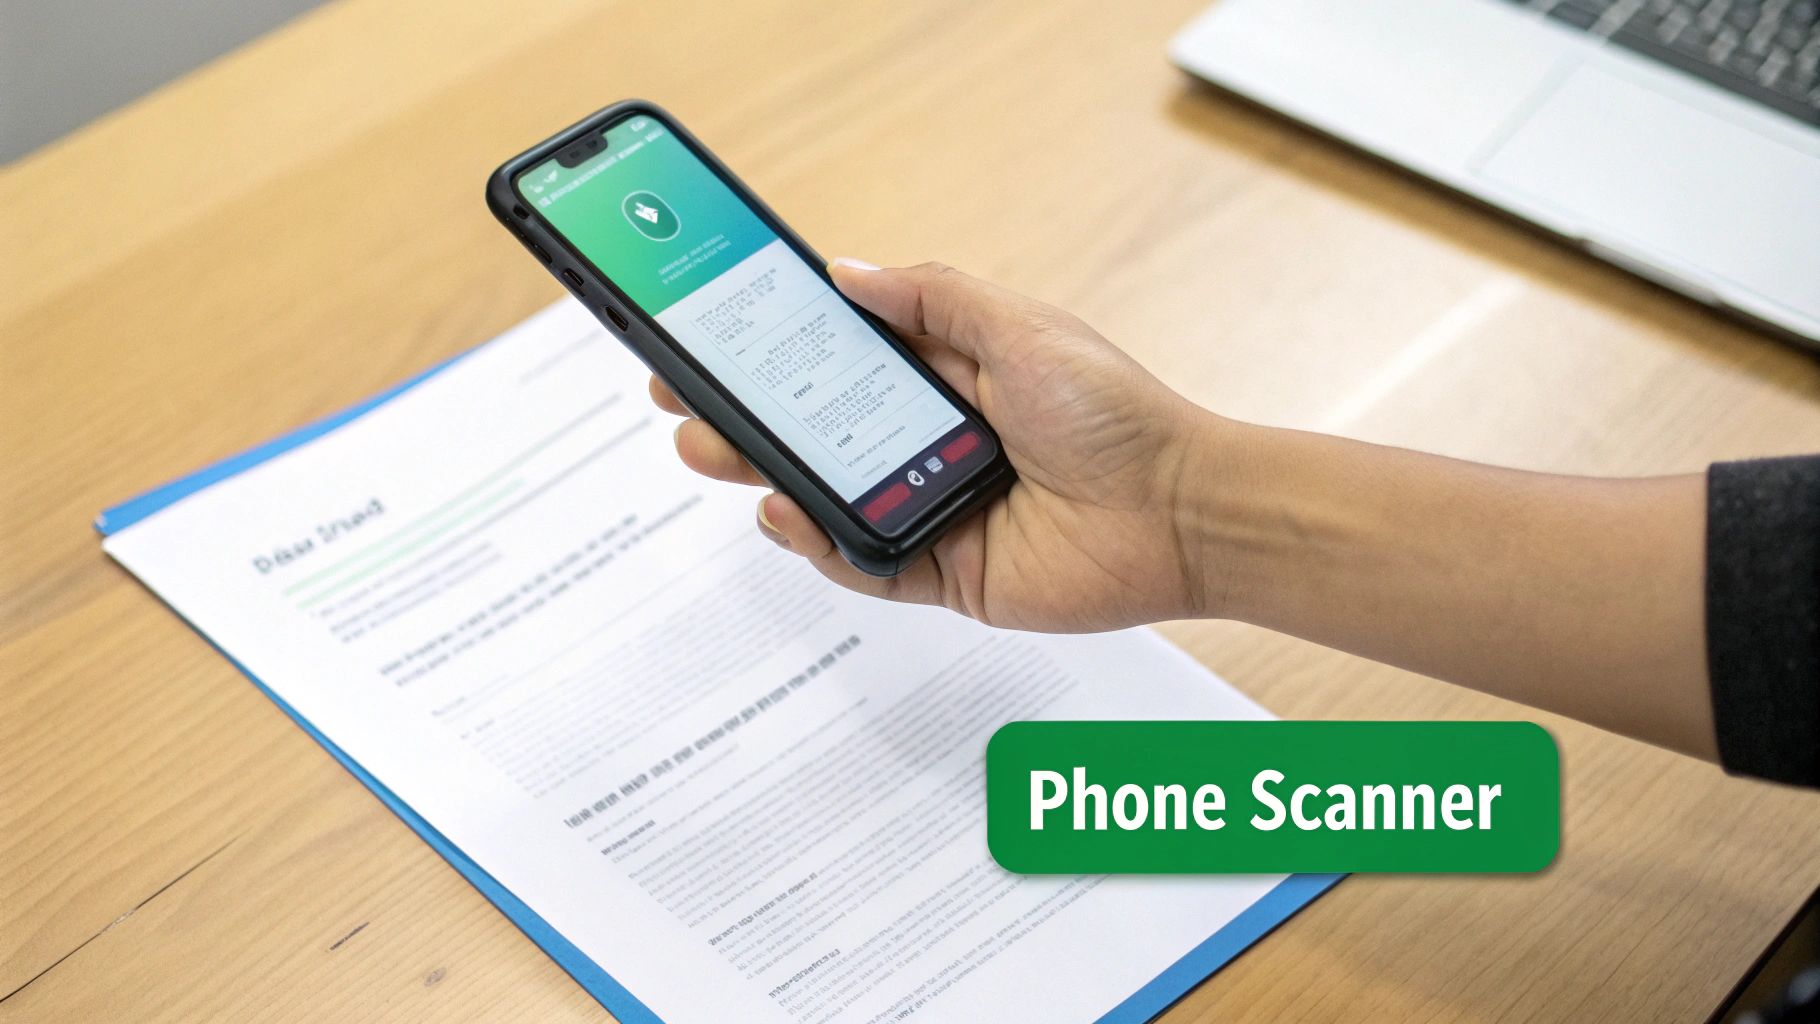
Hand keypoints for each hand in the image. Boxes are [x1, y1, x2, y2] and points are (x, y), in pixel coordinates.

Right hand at [650, 260, 1219, 631]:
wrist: (1179, 515)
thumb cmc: (1118, 417)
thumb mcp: (1019, 329)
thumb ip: (931, 298)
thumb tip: (846, 271)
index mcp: (948, 375)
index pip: (841, 359)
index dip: (776, 350)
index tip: (714, 336)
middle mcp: (931, 441)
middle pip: (815, 430)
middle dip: (744, 416)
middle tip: (684, 404)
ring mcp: (931, 507)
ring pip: (825, 496)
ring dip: (764, 474)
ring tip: (716, 452)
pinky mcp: (941, 571)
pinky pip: (862, 562)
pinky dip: (818, 543)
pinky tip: (787, 513)